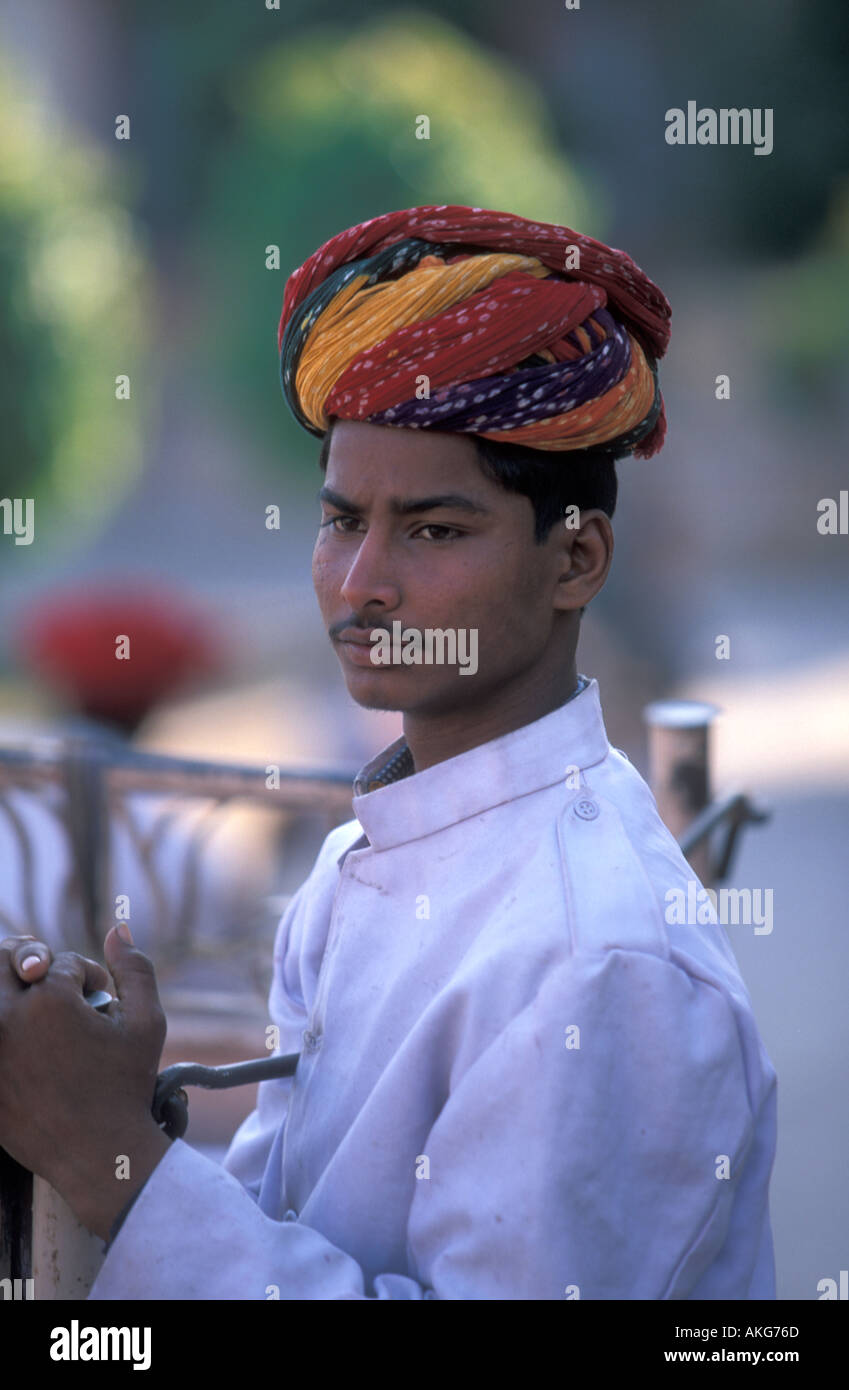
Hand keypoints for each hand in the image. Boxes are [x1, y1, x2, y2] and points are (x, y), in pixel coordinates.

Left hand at [0, 925, 171, 1239]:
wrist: (98, 1154)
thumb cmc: (126, 1088)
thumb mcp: (147, 1024)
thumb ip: (135, 969)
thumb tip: (118, 929)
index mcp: (50, 999)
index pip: (61, 963)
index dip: (88, 977)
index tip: (100, 1003)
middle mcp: (10, 1017)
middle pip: (4, 959)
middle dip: (31, 961)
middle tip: (50, 983)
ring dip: (10, 990)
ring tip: (32, 1007)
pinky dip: (4, 1028)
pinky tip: (23, 1041)